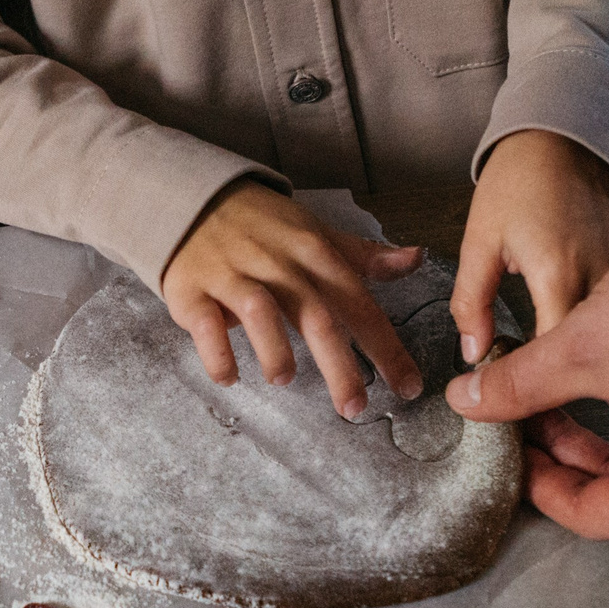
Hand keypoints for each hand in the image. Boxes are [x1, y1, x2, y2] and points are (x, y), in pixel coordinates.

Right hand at [162, 182, 426, 419]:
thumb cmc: (262, 227)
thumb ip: (363, 255)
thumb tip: (416, 258)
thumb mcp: (314, 232)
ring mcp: (232, 275)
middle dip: (339, 365)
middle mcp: (277, 265)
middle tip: (354, 408)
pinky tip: (229, 378)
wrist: (192, 200)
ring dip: (274, 349)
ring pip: (260, 312)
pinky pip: (205, 324)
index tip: (408, 386)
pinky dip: (217, 354)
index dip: (386, 346)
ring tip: (284, 380)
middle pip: (315, 315)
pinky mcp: (192, 290)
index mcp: (313, 252)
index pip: (358, 302)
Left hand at [452, 130, 608, 360]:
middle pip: (593, 352)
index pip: (556, 357)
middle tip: (535, 378)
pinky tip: (592, 323)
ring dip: (591, 349)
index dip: (535, 382)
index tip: (513, 386)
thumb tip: (474, 353)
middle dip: (564, 373)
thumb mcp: (479, 242)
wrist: (564, 135)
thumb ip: (471, 304)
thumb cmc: (519, 180)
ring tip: (563, 356)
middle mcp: (603, 275)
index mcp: (558, 272)